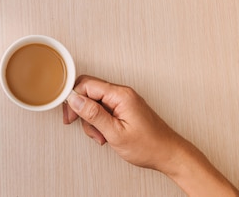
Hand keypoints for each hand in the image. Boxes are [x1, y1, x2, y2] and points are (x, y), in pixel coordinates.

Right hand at [63, 75, 238, 195]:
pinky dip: (100, 122)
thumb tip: (75, 99)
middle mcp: (122, 94)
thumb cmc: (149, 146)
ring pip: (95, 103)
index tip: (70, 113)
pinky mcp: (124, 108)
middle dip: (82, 111)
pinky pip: (104, 109)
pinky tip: (105, 134)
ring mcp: (123, 101)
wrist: (169, 154)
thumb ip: (93, 114)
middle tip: (78, 124)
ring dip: (91, 120)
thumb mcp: (115, 133)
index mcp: (120, 95)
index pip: (87, 85)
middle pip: (89, 92)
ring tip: (100, 136)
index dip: (74, 98)